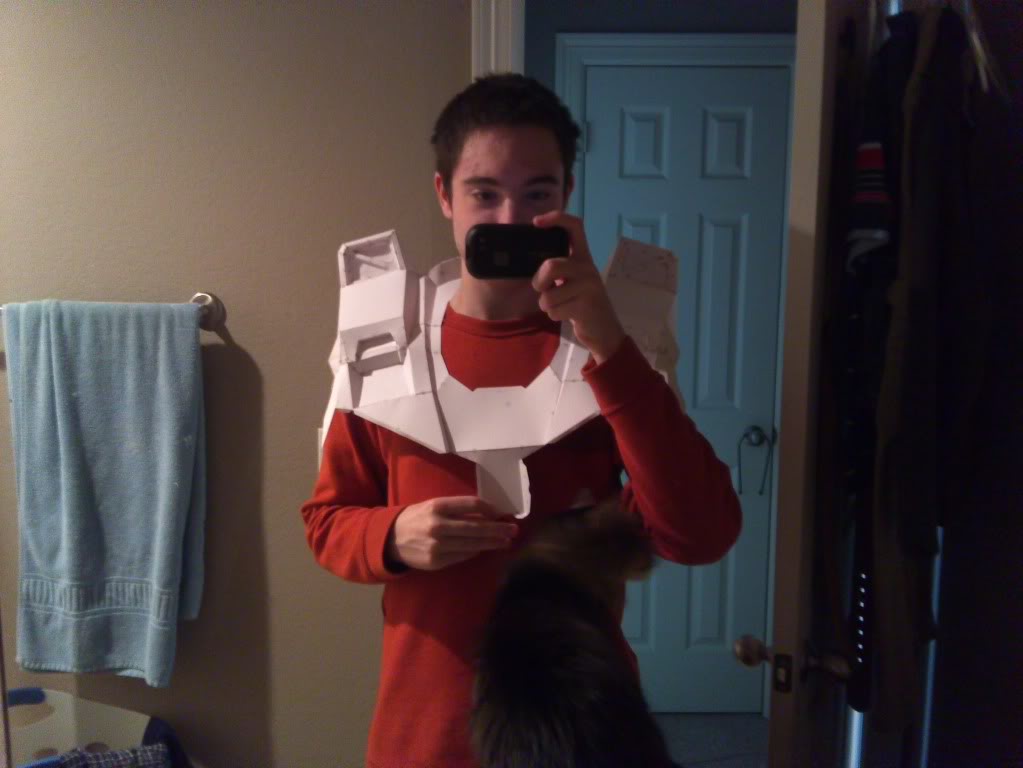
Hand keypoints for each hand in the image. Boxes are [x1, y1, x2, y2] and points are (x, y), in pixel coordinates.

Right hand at [386, 496, 518, 570]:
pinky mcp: (437, 561)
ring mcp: (437, 545)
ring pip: (472, 544)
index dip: (490, 509)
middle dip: (498, 529)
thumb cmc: (416, 518)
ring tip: (506, 541)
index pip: (471, 504)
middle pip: (476, 527)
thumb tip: (487, 513)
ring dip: (492, 543)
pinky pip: (463, 556)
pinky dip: (476, 552)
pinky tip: (485, 548)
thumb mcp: (432, 506)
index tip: (501, 513)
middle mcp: (438, 525)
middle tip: (513, 530)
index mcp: (437, 506)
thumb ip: (456, 508)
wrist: (390, 539)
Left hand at [531, 210, 625, 362]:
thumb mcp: (573, 281)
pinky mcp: (585, 306)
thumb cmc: (583, 304)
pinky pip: (554, 310)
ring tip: (562, 305)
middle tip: (543, 289)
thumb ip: (559, 268)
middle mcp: (587, 267)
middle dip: (539, 282)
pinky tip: (569, 315)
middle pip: (550, 266)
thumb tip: (534, 264)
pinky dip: (555, 316)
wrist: (605, 331)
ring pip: (548, 295)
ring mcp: (588, 286)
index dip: (555, 219)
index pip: (574, 227)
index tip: (537, 222)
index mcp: (583, 257)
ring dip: (547, 305)